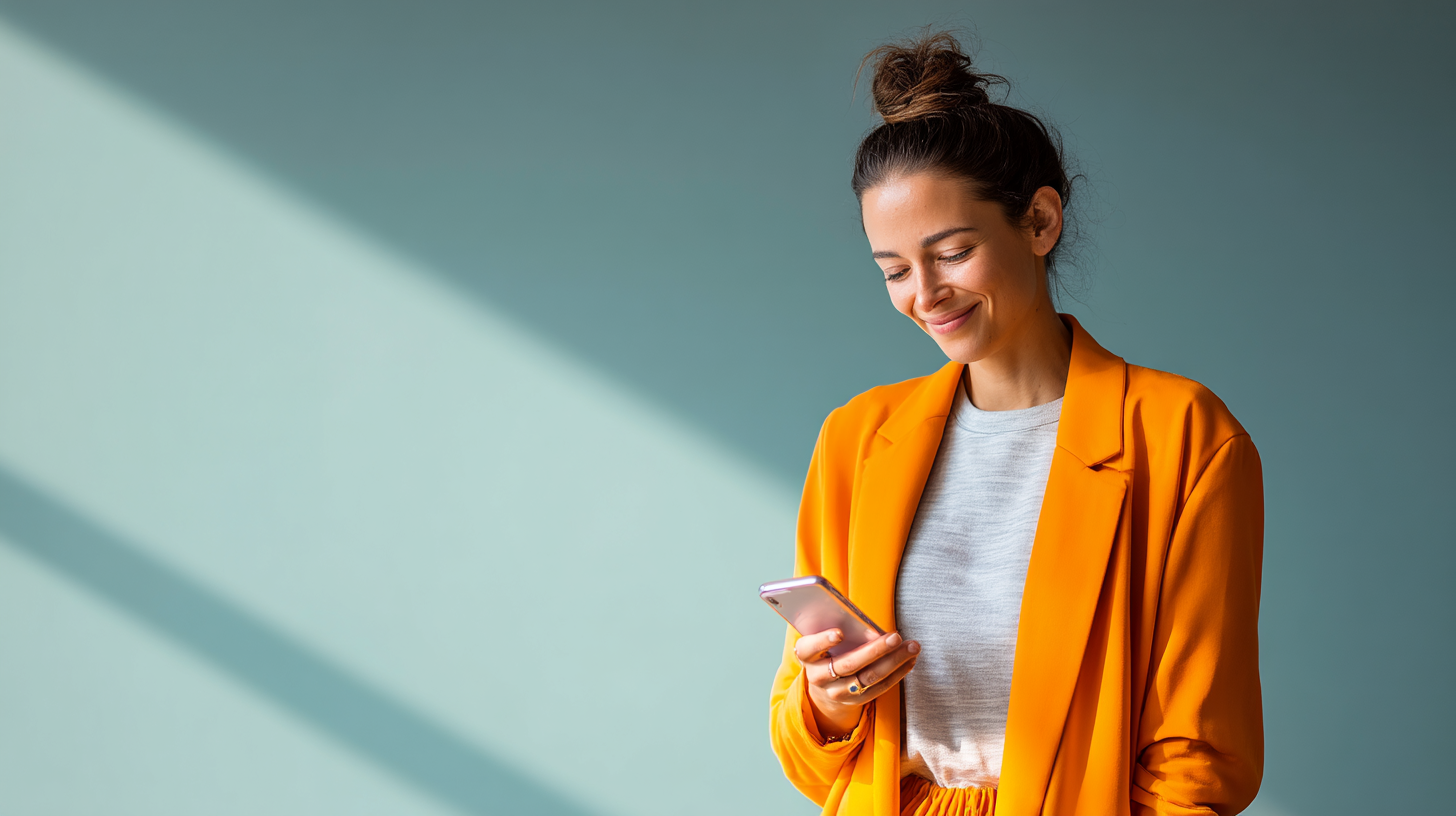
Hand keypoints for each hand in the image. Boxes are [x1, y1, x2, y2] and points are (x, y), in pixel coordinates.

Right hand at [793, 628, 919, 739]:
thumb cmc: (826, 649)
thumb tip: (867, 624)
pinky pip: (879, 688)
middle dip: (874, 650)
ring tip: (911, 647)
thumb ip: (835, 628)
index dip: (823, 641)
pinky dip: (897, 673)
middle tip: (895, 637)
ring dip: (894, 661)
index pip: (810, 648)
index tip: (840, 633)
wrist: (824, 684)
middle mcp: (818, 677)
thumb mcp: (823, 639)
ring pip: (868, 677)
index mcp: (806, 656)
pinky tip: (909, 660)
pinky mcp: (855, 701)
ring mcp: (837, 692)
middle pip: (848, 664)